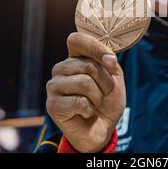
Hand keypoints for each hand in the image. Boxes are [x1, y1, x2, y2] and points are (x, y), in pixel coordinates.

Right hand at [46, 32, 125, 152]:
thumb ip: (110, 62)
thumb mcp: (114, 77)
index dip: (95, 48)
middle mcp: (61, 69)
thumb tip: (108, 58)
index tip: (111, 62)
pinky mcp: (52, 105)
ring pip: (84, 83)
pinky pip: (79, 101)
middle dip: (105, 82)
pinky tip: (86, 112)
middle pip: (88, 65)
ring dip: (98, 97)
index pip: (77, 39)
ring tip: (95, 103)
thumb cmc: (106, 101)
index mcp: (74, 58)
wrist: (102, 128)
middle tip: (104, 93)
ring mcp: (54, 86)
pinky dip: (90, 109)